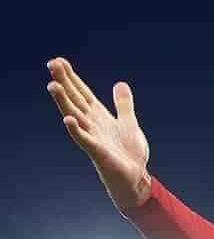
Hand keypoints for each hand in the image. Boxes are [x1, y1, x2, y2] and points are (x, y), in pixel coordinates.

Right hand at [46, 57, 151, 210]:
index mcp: (99, 116)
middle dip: (64, 82)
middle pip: (75, 99)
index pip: (82, 93)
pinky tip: (68, 119)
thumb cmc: (129, 153)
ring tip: (53, 86)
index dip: (72, 77)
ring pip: (75, 116)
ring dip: (63, 101)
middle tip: (51, 64)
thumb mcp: (129, 123)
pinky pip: (84, 139)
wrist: (135, 177)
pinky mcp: (97, 152)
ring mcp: (92, 137)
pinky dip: (76, 129)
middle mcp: (92, 124)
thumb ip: (123, 104)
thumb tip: (120, 84)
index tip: (59, 61)